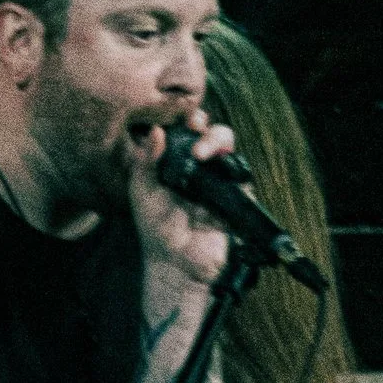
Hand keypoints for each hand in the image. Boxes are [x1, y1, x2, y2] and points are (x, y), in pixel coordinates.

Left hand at [124, 112, 235, 291]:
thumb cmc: (156, 229)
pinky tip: (215, 171)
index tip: (182, 119)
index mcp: (177, 162)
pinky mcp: (235, 196)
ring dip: (217, 142)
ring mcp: (219, 181)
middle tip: (194, 131)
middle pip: (212, 134)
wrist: (178, 262)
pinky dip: (230, 169)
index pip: (186, 132)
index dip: (187, 120)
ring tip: (201, 154)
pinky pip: (240, 176)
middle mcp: (200, 168)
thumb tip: (156, 130)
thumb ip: (146, 161)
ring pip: (228, 149)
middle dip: (206, 128)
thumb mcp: (142, 191)